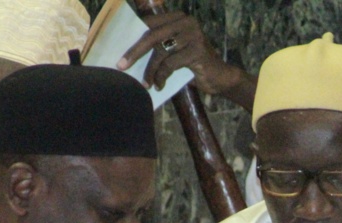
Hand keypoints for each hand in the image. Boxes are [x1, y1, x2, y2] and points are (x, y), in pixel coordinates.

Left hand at [118, 11, 246, 94]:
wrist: (221, 78)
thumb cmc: (194, 65)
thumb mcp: (174, 51)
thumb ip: (158, 45)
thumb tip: (128, 51)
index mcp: (178, 18)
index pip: (149, 24)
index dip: (133, 37)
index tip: (120, 51)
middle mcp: (186, 22)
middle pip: (152, 35)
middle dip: (135, 52)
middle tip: (122, 65)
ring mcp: (193, 35)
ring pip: (161, 51)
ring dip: (150, 69)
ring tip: (146, 83)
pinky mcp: (197, 50)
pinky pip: (171, 63)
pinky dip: (162, 76)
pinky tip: (160, 85)